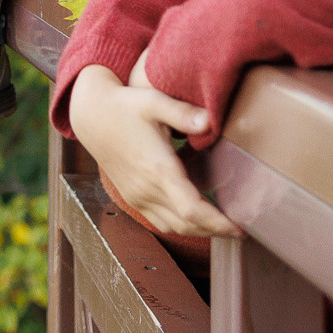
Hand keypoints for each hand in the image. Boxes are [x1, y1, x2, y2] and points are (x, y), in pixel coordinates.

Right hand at [65, 64, 238, 239]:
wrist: (92, 116)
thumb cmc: (124, 106)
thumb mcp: (153, 101)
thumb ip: (182, 113)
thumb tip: (209, 122)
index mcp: (157, 169)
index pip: (192, 210)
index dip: (218, 224)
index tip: (240, 227)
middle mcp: (146, 189)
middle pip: (187, 225)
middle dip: (216, 231)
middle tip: (240, 228)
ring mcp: (137, 196)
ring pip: (174, 227)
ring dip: (199, 231)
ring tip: (222, 224)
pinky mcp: (133, 197)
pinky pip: (160, 222)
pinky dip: (181, 225)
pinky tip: (195, 215)